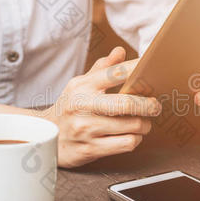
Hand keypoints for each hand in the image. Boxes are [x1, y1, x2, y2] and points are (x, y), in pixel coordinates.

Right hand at [46, 47, 160, 167]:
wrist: (44, 135)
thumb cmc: (69, 107)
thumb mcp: (79, 84)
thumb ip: (102, 69)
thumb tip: (120, 51)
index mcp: (82, 86)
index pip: (115, 73)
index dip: (138, 70)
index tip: (153, 70)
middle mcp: (83, 106)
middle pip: (127, 103)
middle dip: (149, 105)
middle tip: (155, 105)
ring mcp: (86, 129)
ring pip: (131, 126)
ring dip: (144, 125)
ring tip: (143, 122)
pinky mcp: (90, 149)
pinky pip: (126, 143)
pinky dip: (135, 139)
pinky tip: (132, 136)